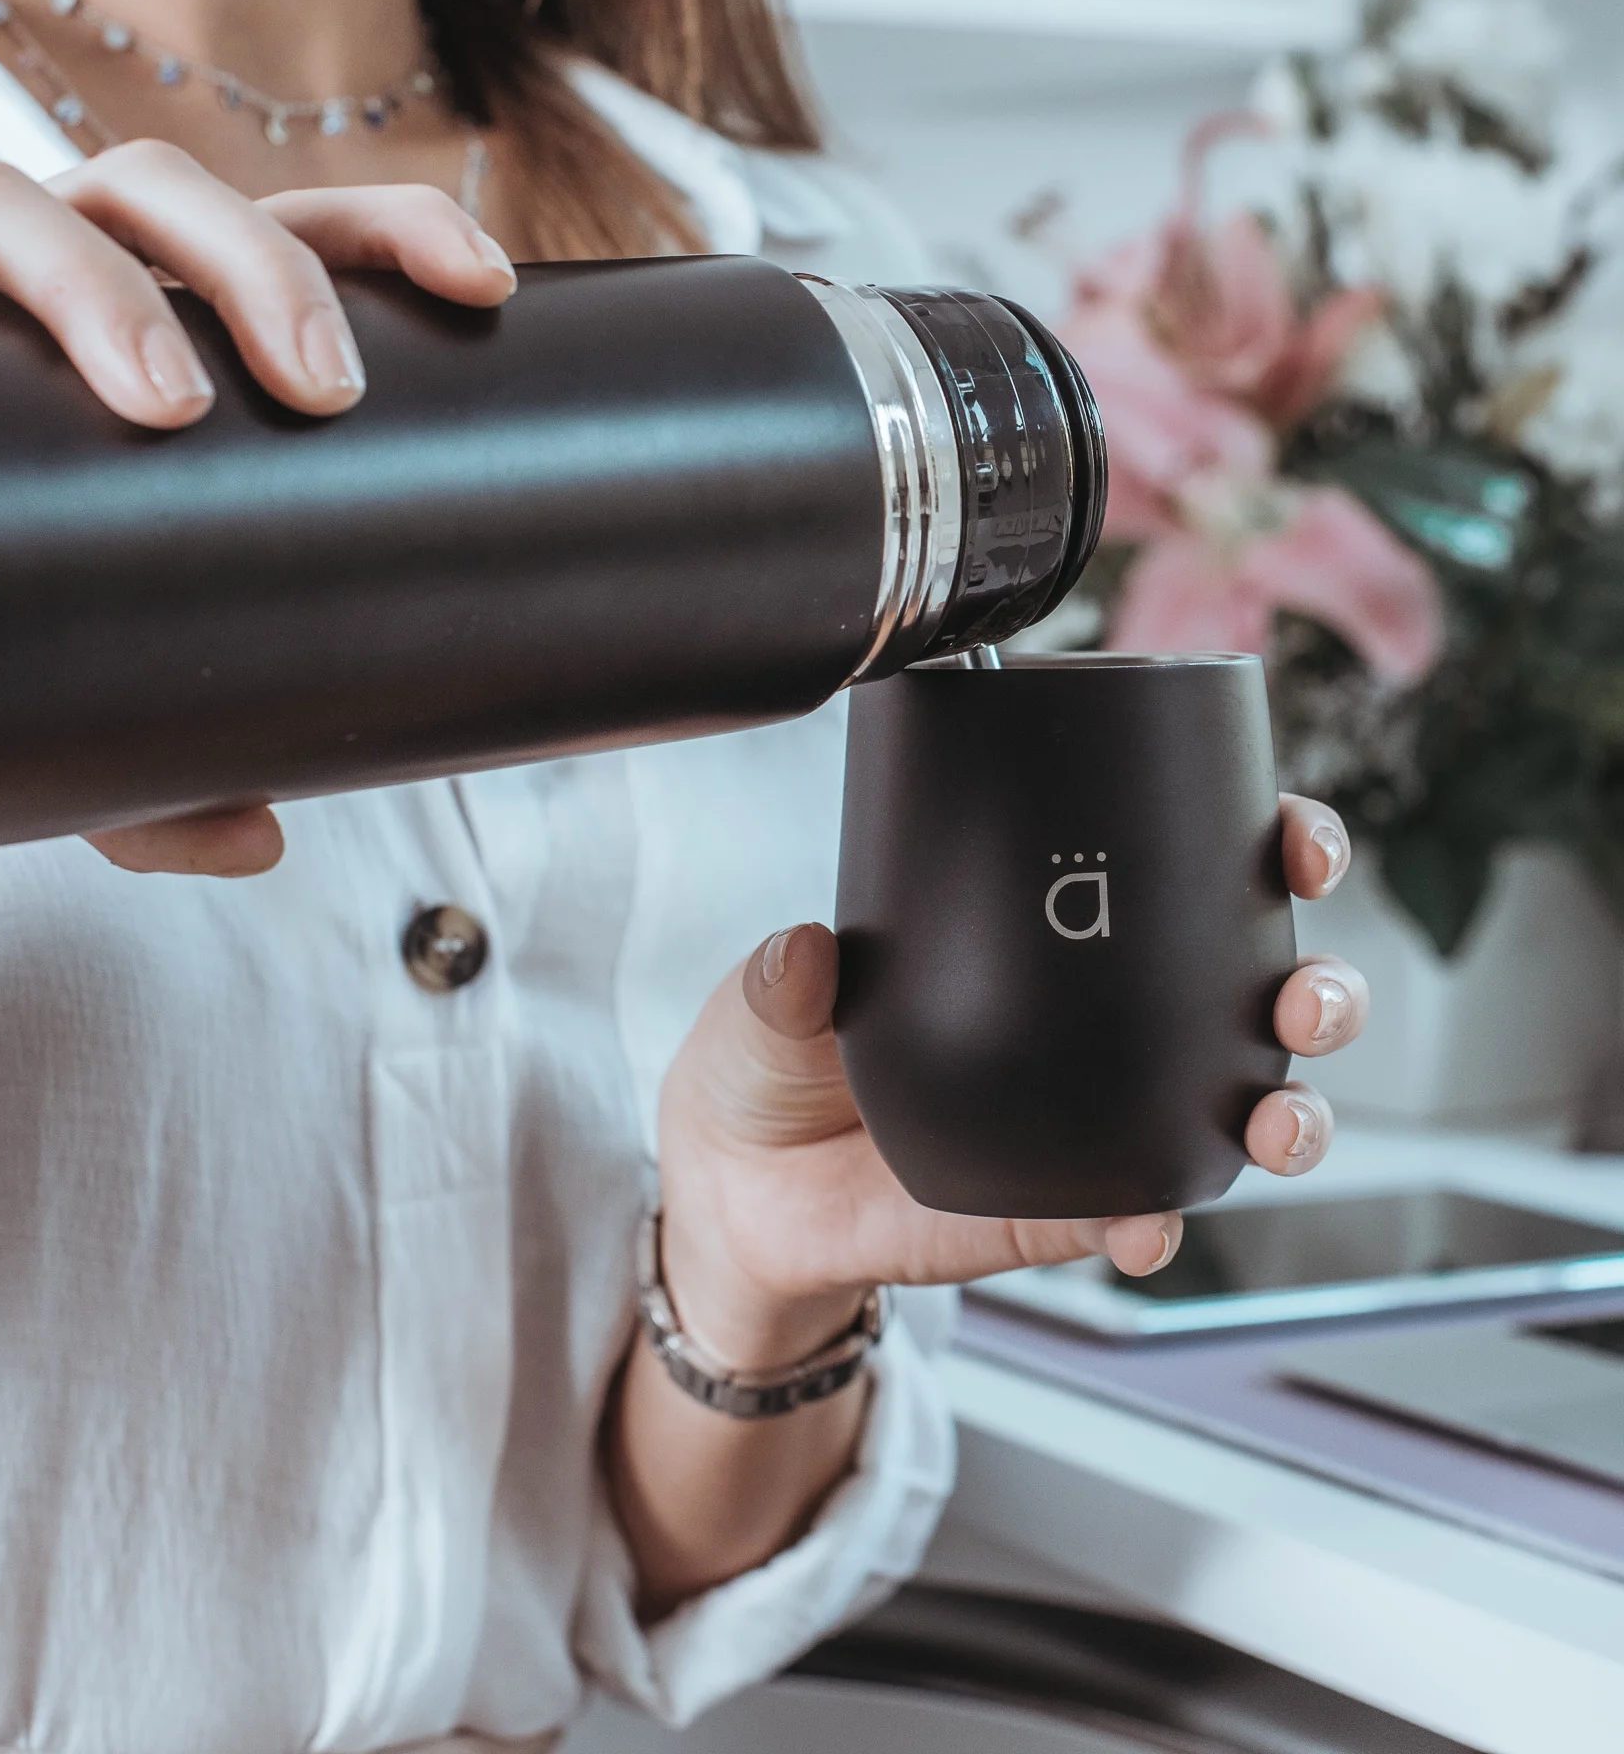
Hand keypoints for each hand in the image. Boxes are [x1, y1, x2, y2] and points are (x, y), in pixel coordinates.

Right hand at [0, 144, 518, 875]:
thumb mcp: (83, 701)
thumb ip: (163, 764)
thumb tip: (259, 839)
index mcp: (143, 321)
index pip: (283, 226)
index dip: (392, 229)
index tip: (488, 290)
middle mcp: (30, 278)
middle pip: (150, 191)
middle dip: (254, 266)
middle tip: (319, 395)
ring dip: (88, 276)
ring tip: (156, 398)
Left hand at [655, 794, 1362, 1370]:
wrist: (742, 1194)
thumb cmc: (770, 1062)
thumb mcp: (763, 1004)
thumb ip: (783, 979)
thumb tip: (804, 951)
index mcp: (1046, 937)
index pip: (1183, 874)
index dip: (1264, 849)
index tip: (1288, 836)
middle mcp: (1098, 1022)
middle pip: (1252, 992)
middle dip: (1316, 989)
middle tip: (1303, 995)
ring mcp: (1095, 1116)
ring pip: (1234, 1109)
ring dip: (1288, 1114)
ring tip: (1276, 1119)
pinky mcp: (1063, 1207)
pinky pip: (1139, 1216)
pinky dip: (1158, 1223)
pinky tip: (1146, 1223)